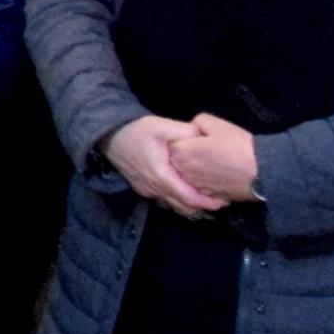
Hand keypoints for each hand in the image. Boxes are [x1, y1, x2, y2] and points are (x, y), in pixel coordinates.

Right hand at [104, 114, 221, 216]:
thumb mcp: (162, 125)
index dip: (207, 202)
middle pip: (182, 206)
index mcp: (161, 175)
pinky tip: (188, 192)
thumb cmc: (136, 131)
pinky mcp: (143, 189)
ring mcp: (147, 190)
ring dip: (191, 205)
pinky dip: (179, 201)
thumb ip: (185, 132)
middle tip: (221, 202)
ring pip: (173, 205)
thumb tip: (205, 137)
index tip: (224, 201)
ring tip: (208, 199)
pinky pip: (165, 200)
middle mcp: (154, 188)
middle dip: (203, 207)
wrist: (109, 137)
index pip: (188, 197)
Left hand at [166, 112, 261, 207]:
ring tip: (210, 163)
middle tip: (202, 150)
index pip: (169, 142)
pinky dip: (202, 181)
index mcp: (182, 151)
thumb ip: (197, 123)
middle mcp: (183, 171)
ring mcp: (193, 186)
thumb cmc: (239, 146)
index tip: (192, 138)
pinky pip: (198, 186)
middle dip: (184, 154)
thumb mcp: (217, 124)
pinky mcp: (206, 196)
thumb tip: (191, 129)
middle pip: (175, 160)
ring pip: (185, 175)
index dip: (181, 139)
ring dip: (191, 169)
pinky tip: (214, 175)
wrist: (262, 173)